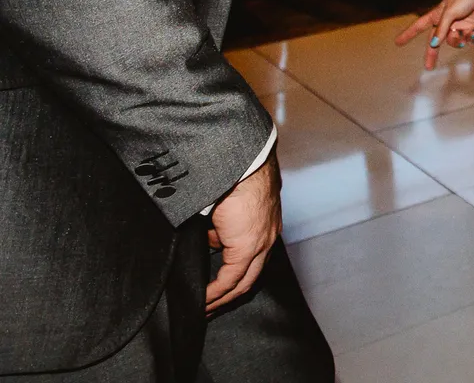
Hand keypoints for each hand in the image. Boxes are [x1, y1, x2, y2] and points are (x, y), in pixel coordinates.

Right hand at [207, 154, 280, 312]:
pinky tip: (203, 302)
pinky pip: (230, 280)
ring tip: (205, 310)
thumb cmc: (234, 179)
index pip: (255, 262)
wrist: (242, 166)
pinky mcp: (248, 247)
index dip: (238, 279)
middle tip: (212, 309)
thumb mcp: (229, 209)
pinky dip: (216, 293)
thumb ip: (224, 228)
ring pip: (243, 283)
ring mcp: (261, 245)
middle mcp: (268, 240)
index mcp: (266, 228)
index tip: (222, 291)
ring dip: (223, 299)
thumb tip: (214, 240)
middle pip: (251, 278)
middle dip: (231, 296)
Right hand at [396, 0, 473, 67]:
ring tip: (462, 30)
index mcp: (436, 15)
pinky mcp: (468, 27)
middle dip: (432, 53)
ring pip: (451, 41)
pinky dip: (466, 38)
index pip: (418, 26)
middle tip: (428, 66)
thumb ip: (441, 29)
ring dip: (455, 39)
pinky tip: (472, 32)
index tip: (398, 42)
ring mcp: (456, 26)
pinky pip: (463, 39)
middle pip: (435, 41)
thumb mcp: (450, 12)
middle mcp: (445, 22)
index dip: (408, 34)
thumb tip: (434, 44)